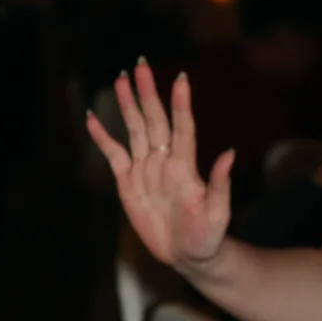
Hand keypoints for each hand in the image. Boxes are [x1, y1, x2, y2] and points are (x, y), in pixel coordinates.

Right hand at [86, 60, 233, 271]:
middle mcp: (164, 161)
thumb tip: (229, 153)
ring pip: (134, 129)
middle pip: (153, 120)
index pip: (182, 127)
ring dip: (127, 105)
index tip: (181, 78)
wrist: (189, 254)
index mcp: (185, 166)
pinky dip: (102, 137)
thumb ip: (220, 183)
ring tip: (120, 80)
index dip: (180, 104)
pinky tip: (93, 119)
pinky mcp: (128, 182)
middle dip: (146, 92)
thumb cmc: (207, 235)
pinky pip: (113, 154)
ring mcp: (145, 169)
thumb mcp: (217, 213)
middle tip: (140, 66)